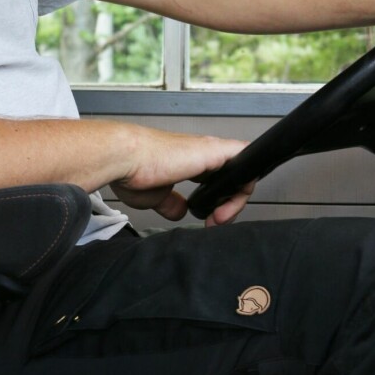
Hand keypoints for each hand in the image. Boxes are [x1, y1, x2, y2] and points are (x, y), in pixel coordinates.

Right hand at [111, 128, 253, 224]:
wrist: (127, 159)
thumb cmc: (133, 171)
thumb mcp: (155, 197)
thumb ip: (170, 203)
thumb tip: (179, 211)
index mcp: (188, 163)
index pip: (214, 181)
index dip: (217, 202)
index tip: (207, 219)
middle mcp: (201, 155)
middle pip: (231, 180)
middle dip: (228, 207)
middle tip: (215, 223)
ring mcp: (210, 152)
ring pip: (241, 172)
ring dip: (236, 201)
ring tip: (220, 219)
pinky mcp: (216, 151)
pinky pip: (247, 157)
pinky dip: (247, 178)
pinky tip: (237, 198)